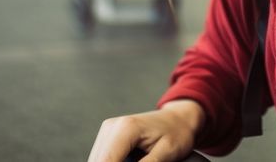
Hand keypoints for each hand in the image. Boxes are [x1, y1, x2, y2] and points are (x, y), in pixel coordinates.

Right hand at [88, 99, 204, 161]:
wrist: (178, 119)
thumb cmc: (177, 133)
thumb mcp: (166, 153)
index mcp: (126, 128)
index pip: (106, 160)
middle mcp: (111, 127)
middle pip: (98, 161)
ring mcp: (107, 130)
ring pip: (97, 159)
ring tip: (137, 160)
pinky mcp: (107, 136)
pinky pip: (102, 157)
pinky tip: (130, 161)